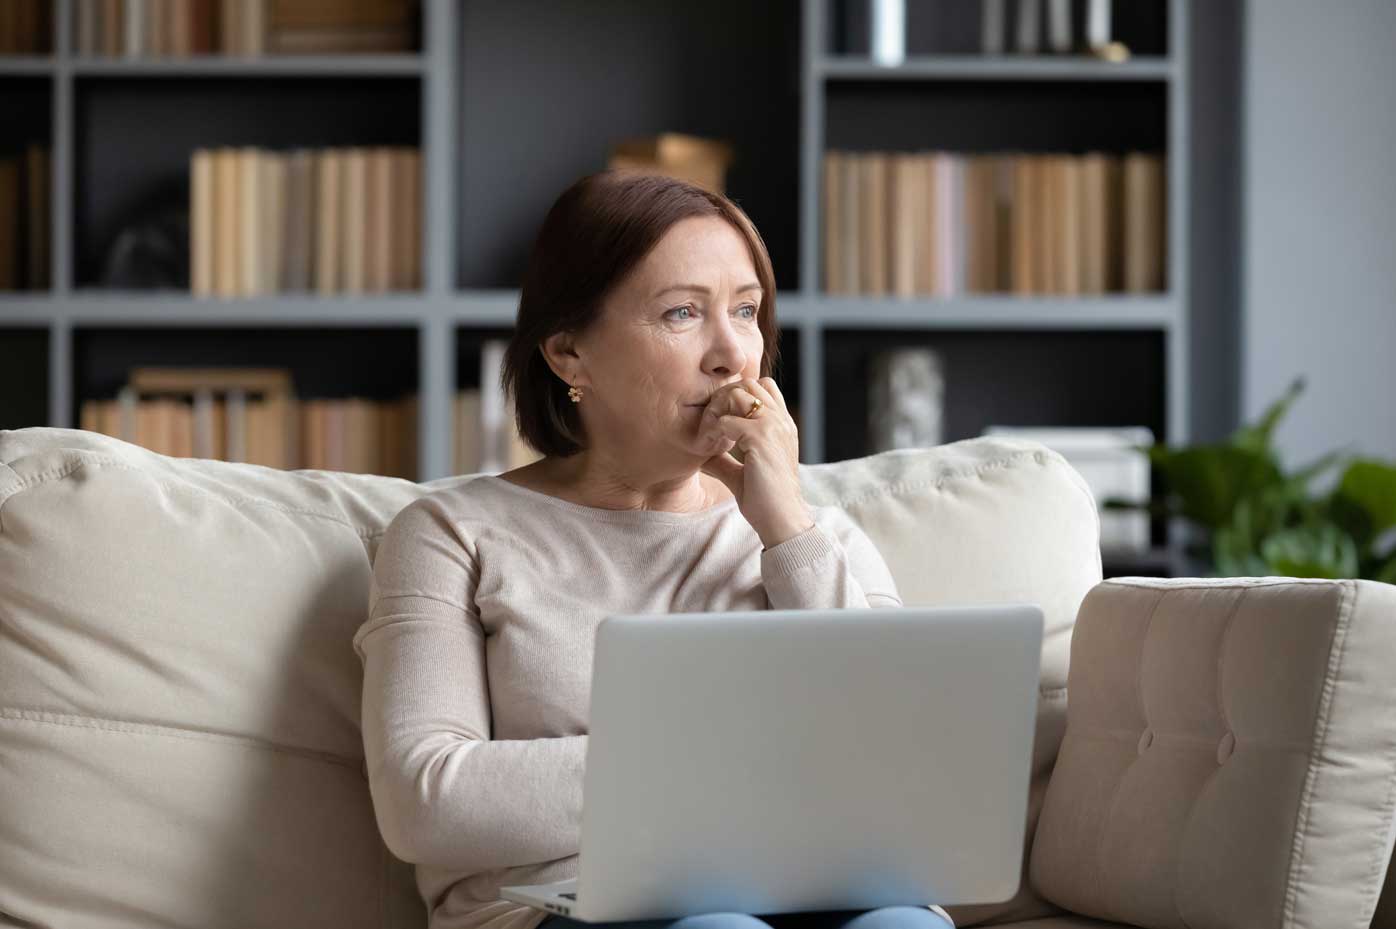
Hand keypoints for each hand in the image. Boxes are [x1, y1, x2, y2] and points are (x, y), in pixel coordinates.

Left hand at [698, 376, 813, 548]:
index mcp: (782, 426)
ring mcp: (773, 427)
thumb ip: (724, 460)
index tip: (720, 423)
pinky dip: (712, 431)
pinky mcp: (761, 438)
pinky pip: (727, 420)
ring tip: (710, 434)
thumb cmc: (765, 501)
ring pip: (738, 393)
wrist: (782, 520)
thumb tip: (702, 454)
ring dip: (718, 409)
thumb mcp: (742, 474)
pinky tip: (709, 448)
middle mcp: (781, 421)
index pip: (762, 388)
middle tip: (711, 424)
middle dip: (724, 397)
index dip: (737, 397)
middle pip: (749, 383)